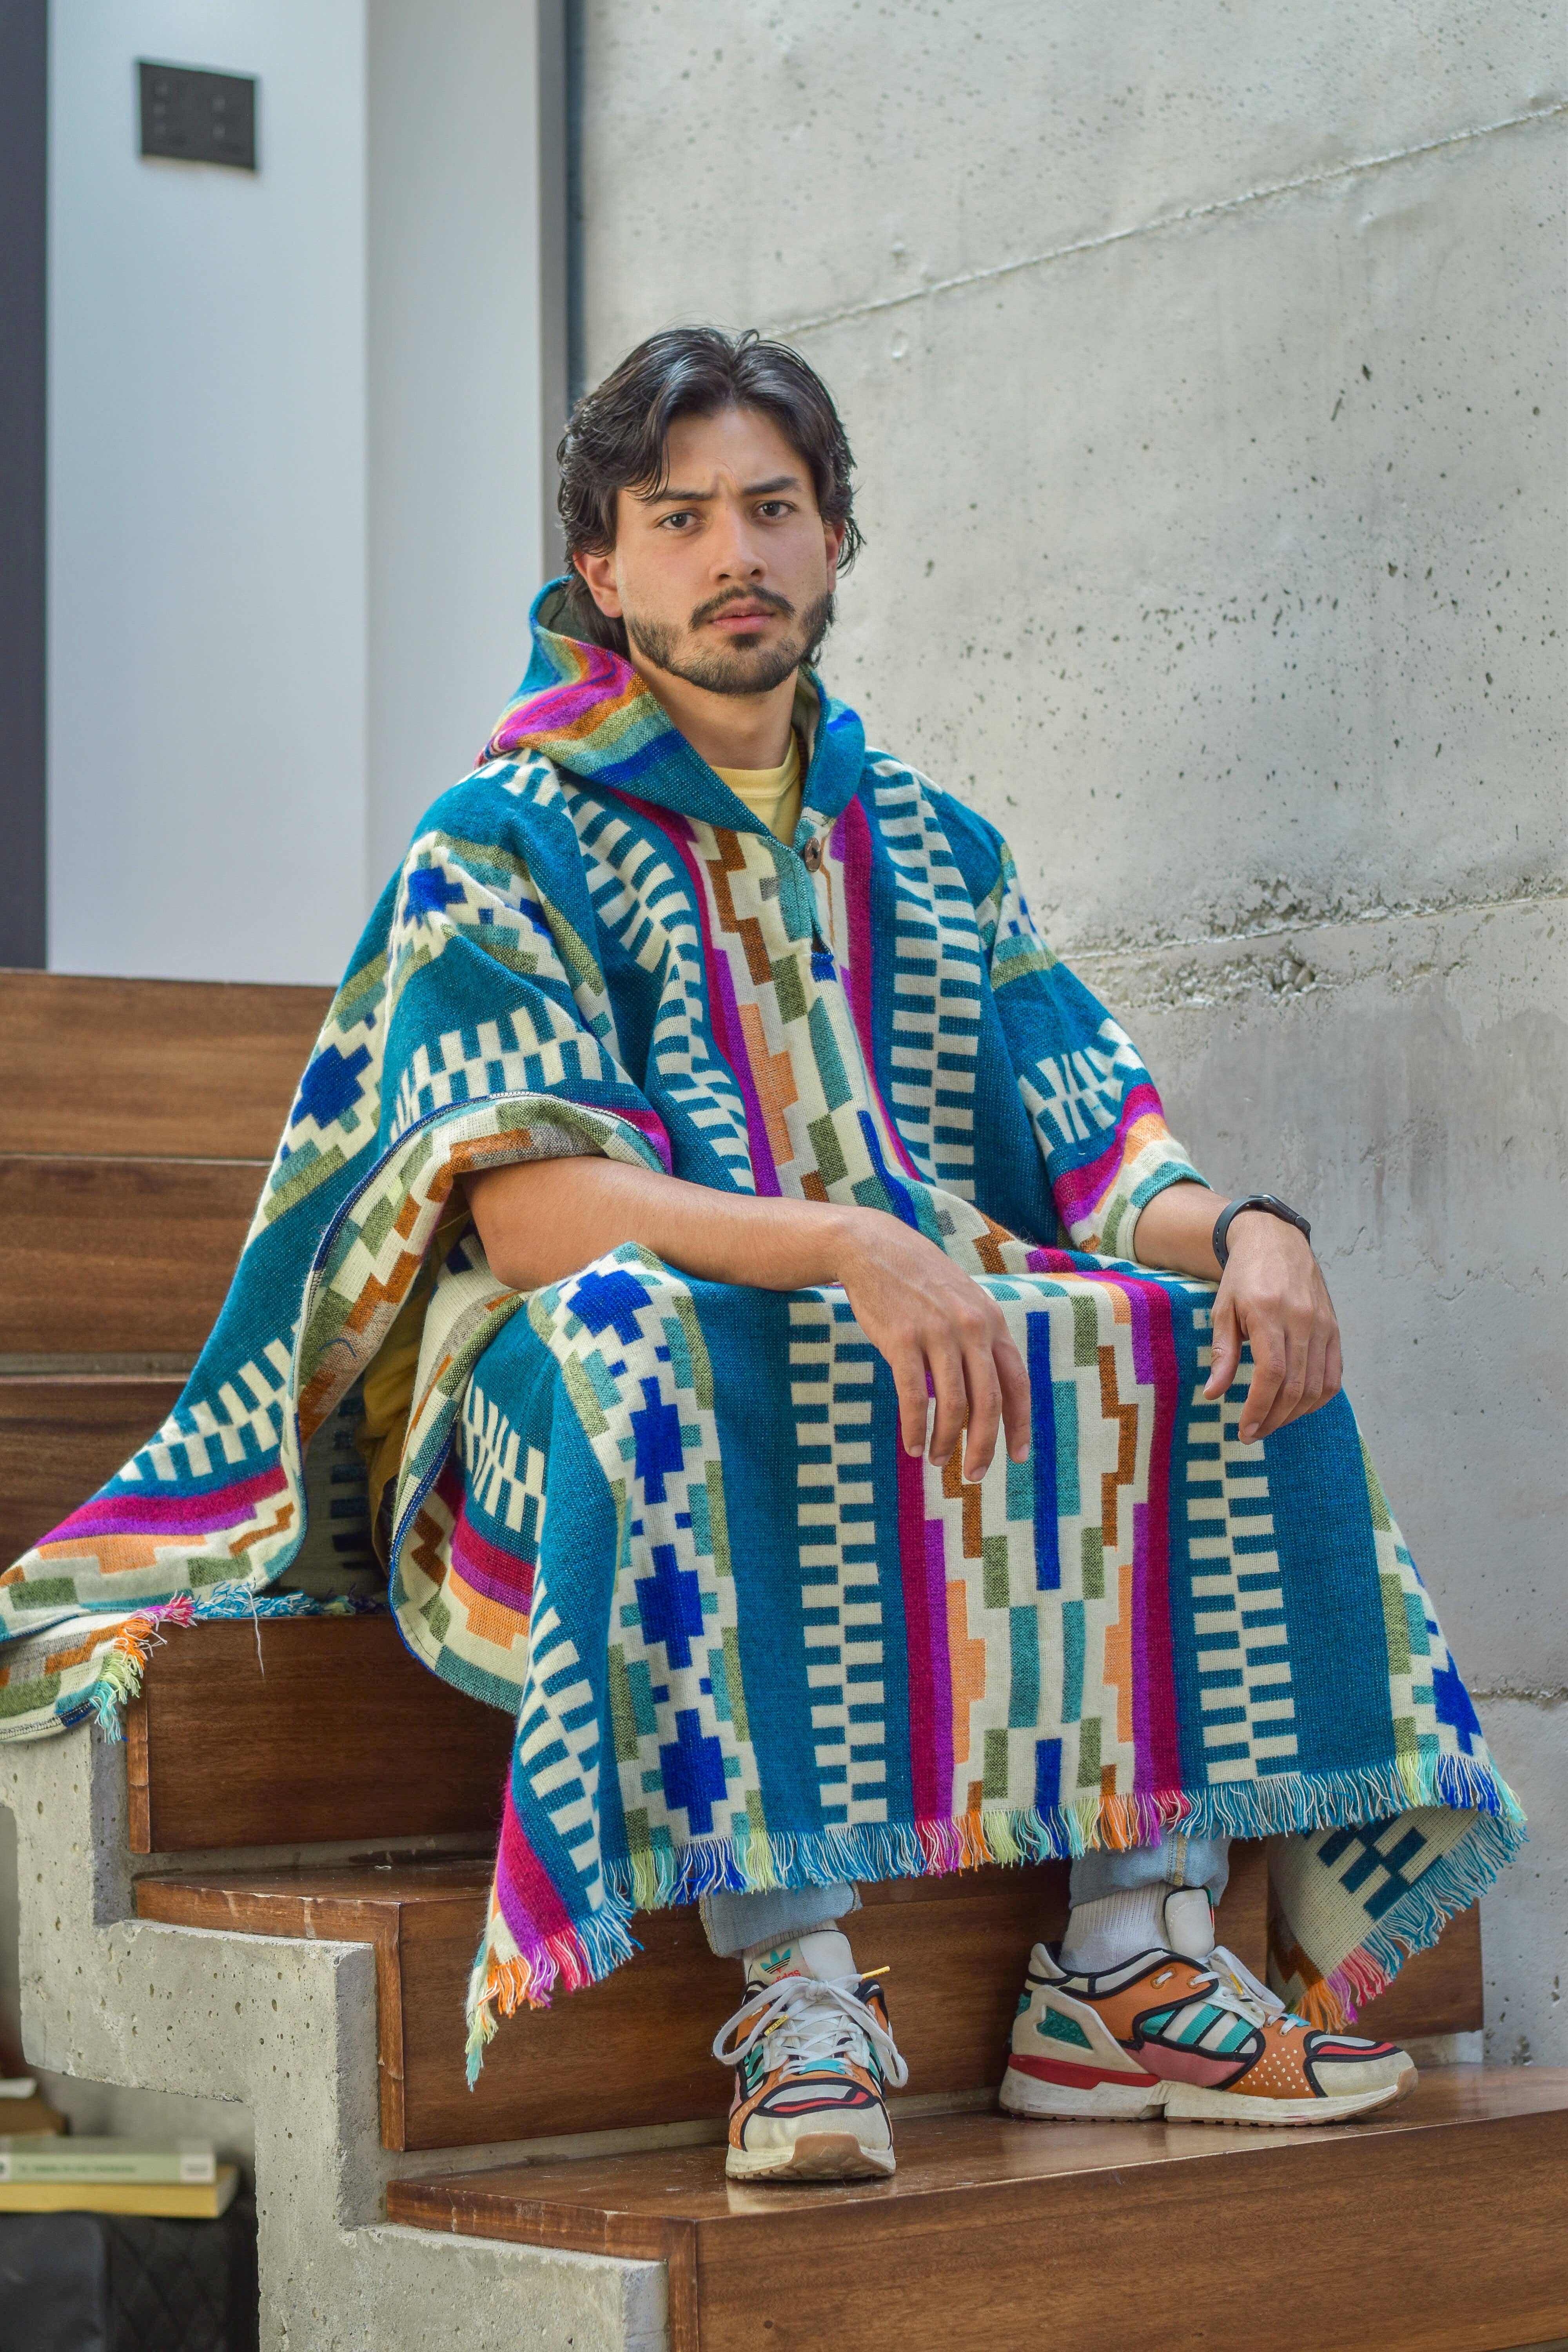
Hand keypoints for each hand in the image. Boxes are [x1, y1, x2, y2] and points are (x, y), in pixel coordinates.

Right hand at [830, 1211, 1030, 1480]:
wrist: (873, 1248)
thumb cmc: (919, 1281)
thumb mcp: (963, 1301)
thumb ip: (979, 1339)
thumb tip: (985, 1391)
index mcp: (991, 1322)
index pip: (1016, 1383)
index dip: (1019, 1425)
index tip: (1019, 1456)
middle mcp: (971, 1328)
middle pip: (989, 1402)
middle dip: (983, 1446)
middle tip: (974, 1474)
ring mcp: (937, 1333)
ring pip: (953, 1405)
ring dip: (945, 1442)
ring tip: (936, 1460)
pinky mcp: (902, 1340)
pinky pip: (914, 1397)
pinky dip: (915, 1427)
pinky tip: (911, 1444)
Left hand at [1204, 1213, 1341, 1443]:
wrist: (1277, 1241)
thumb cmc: (1244, 1276)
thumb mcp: (1222, 1309)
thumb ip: (1222, 1352)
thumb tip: (1213, 1394)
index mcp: (1269, 1312)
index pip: (1272, 1373)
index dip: (1259, 1407)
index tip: (1245, 1429)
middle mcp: (1302, 1320)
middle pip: (1296, 1385)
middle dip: (1273, 1418)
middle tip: (1252, 1434)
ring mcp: (1323, 1325)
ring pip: (1317, 1385)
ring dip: (1294, 1414)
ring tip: (1270, 1423)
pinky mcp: (1334, 1329)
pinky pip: (1333, 1375)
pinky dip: (1317, 1398)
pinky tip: (1296, 1408)